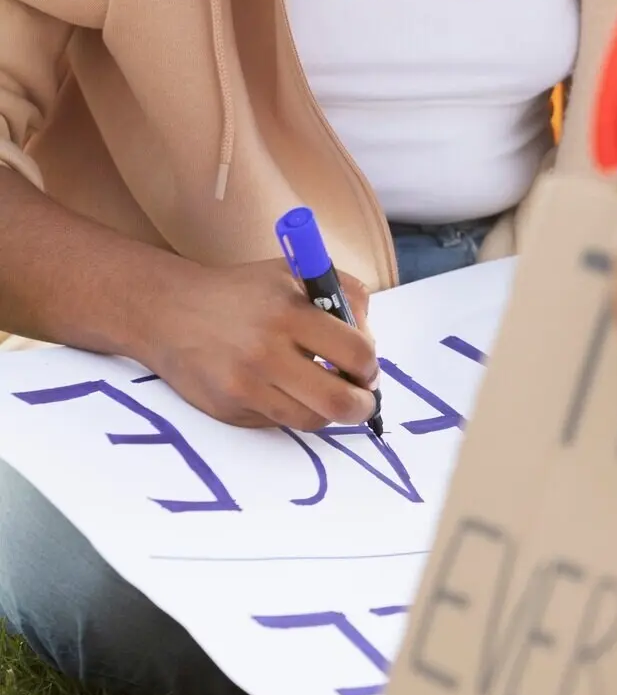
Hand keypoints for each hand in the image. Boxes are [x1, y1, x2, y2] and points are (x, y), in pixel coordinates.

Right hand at [143, 257, 379, 429]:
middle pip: (339, 401)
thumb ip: (343, 294)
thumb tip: (370, 343)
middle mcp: (266, 352)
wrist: (168, 311)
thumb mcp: (294, 272)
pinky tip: (285, 392)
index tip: (366, 368)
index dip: (370, 367)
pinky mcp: (230, 410)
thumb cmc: (240, 292)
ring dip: (327, 411)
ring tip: (322, 392)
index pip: (356, 354)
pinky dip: (292, 412)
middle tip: (360, 398)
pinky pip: (280, 423)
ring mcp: (246, 386)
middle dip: (362, 405)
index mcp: (289, 312)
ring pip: (311, 420)